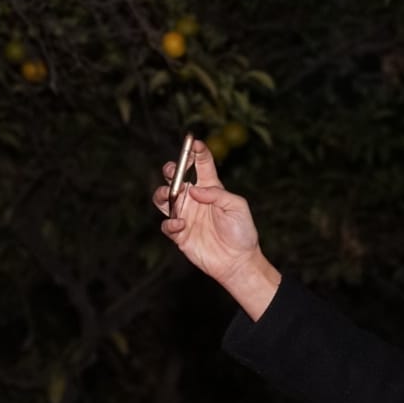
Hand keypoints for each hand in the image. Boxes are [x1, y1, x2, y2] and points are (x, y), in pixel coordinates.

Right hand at [153, 140, 280, 318]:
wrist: (238, 261)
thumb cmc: (242, 232)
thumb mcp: (237, 207)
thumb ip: (217, 194)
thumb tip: (194, 190)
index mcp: (211, 188)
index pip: (201, 164)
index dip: (196, 151)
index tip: (193, 141)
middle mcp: (194, 199)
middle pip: (175, 177)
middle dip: (170, 169)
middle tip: (172, 170)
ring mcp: (185, 215)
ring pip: (163, 197)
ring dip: (162, 193)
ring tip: (170, 195)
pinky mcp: (180, 234)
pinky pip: (166, 224)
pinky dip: (170, 222)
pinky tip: (180, 224)